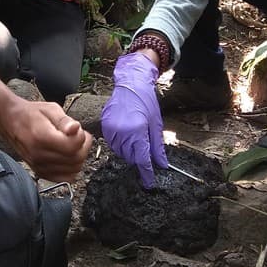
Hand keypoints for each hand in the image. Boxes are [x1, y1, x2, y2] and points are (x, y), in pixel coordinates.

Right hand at [0, 98, 91, 181]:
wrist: (11, 121)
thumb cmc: (31, 114)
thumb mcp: (50, 109)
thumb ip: (65, 120)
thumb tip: (76, 129)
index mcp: (41, 137)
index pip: (72, 146)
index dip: (82, 137)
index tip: (79, 129)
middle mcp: (38, 155)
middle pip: (75, 160)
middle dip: (83, 147)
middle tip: (79, 135)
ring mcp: (38, 166)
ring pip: (73, 170)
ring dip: (78, 157)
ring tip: (72, 144)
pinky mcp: (40, 172)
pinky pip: (64, 178)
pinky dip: (71, 168)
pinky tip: (67, 155)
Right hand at [101, 53, 168, 187]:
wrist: (131, 83)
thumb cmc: (146, 101)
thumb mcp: (156, 124)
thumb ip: (157, 147)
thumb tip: (162, 164)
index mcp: (137, 131)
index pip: (141, 160)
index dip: (146, 173)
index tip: (149, 182)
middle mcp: (122, 132)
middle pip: (130, 157)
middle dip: (139, 158)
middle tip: (146, 151)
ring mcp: (111, 129)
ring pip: (121, 152)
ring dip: (129, 151)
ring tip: (136, 138)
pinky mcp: (105, 126)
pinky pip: (113, 143)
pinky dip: (120, 143)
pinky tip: (126, 134)